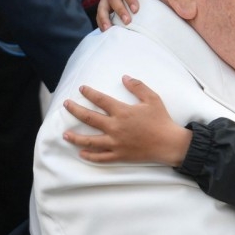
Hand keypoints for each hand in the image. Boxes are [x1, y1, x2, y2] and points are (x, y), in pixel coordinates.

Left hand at [63, 75, 191, 165]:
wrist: (169, 143)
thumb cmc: (161, 120)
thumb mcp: (153, 99)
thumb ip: (138, 87)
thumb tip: (125, 77)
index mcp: (122, 112)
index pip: (100, 100)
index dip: (89, 93)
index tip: (82, 89)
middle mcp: (115, 127)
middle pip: (89, 118)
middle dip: (75, 110)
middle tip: (66, 105)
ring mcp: (115, 143)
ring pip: (90, 141)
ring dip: (75, 137)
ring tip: (65, 134)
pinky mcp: (119, 155)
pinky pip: (101, 157)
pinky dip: (90, 156)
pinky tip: (81, 153)